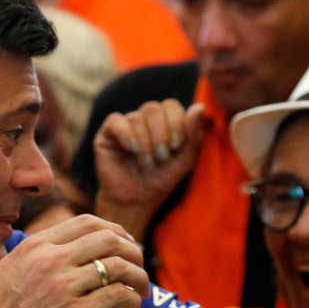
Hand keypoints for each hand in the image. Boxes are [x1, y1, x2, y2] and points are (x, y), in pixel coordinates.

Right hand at [0, 214, 149, 307]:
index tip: (125, 245)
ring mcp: (64, 287)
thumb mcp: (9, 269)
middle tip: (138, 268)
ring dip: (139, 277)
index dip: (115, 231)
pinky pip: (119, 295)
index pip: (87, 222)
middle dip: (133, 251)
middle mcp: (50, 260)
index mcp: (36, 246)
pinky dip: (133, 301)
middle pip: (110, 239)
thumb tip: (68, 247)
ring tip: (141, 291)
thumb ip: (37, 254)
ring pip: (120, 266)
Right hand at [93, 99, 205, 240]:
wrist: (135, 201)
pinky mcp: (107, 134)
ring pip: (136, 118)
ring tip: (146, 163)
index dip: (175, 123)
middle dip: (160, 134)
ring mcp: (125, 124)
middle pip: (153, 108)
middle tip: (162, 157)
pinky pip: (116, 121)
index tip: (176, 147)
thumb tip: (200, 106)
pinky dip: (126, 135)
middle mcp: (144, 119)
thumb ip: (193, 134)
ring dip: (145, 143)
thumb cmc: (160, 180)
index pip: (171, 105)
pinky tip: (132, 150)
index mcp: (164, 121)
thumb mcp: (184, 160)